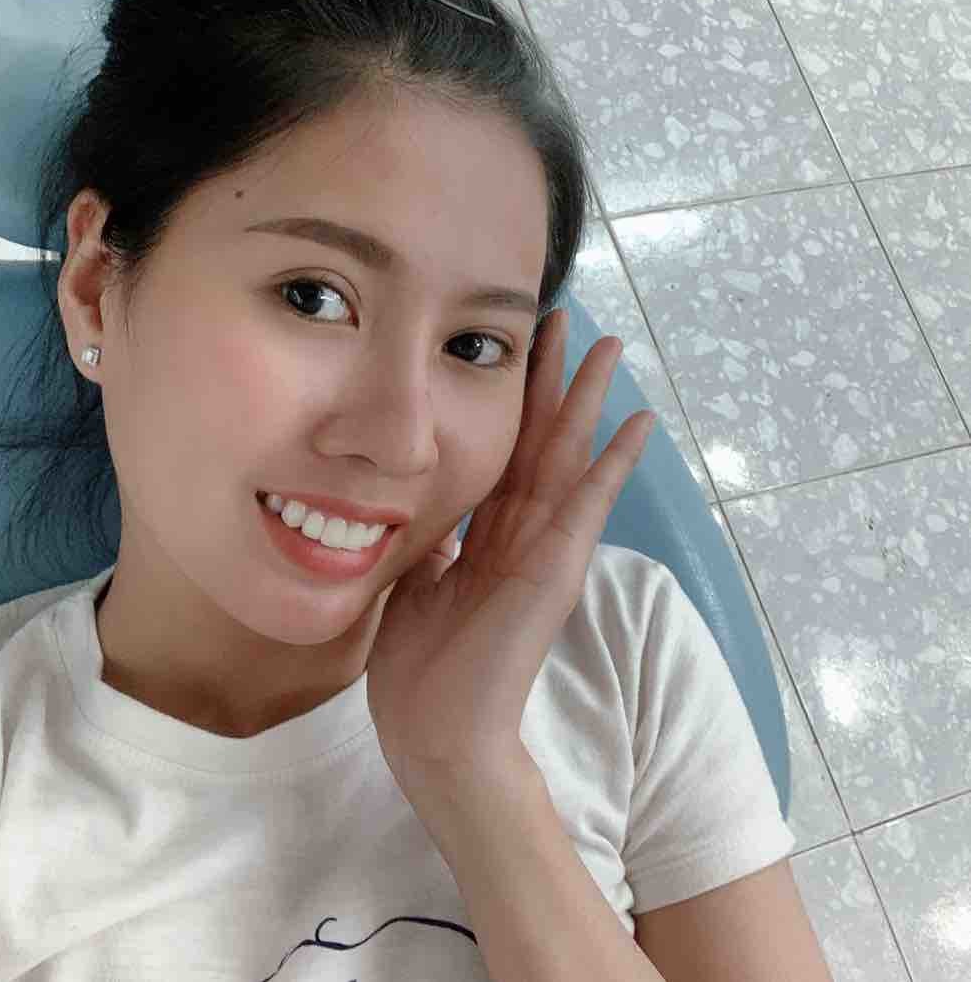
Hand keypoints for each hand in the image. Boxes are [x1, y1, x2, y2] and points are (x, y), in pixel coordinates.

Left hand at [366, 307, 657, 793]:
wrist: (435, 731)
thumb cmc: (419, 669)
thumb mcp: (414, 583)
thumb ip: (429, 540)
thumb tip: (418, 503)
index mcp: (486, 536)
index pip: (503, 451)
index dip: (510, 401)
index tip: (513, 347)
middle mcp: (520, 533)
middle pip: (540, 439)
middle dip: (552, 380)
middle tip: (566, 319)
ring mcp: (544, 549)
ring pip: (570, 457)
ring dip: (588, 401)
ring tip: (611, 346)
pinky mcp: (556, 569)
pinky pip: (589, 505)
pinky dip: (613, 464)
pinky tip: (636, 422)